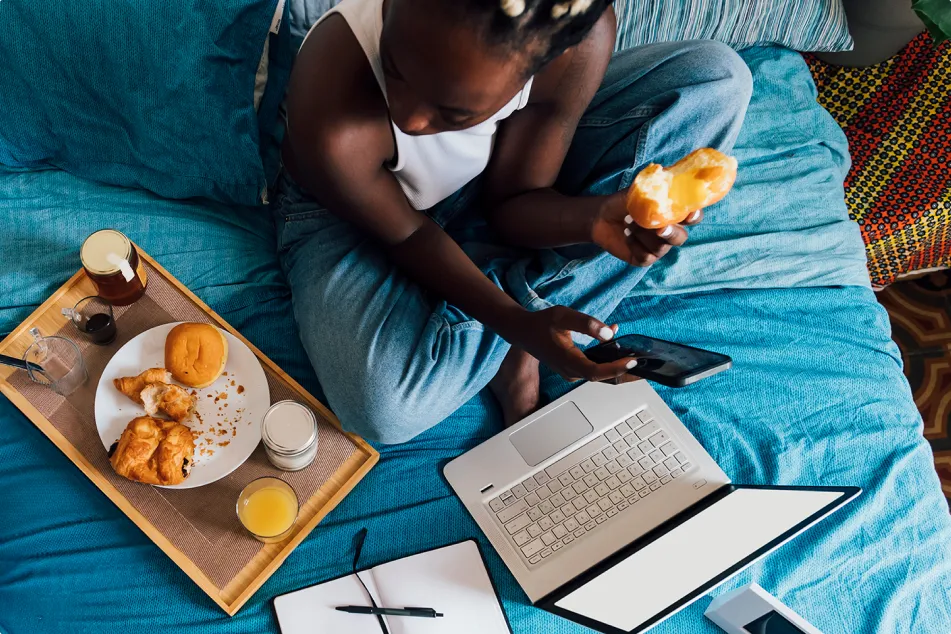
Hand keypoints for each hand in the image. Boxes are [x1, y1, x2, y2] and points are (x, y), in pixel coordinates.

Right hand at [508, 306, 636, 381]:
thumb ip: (587, 324)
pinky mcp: (572, 369)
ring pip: (600, 376)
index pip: (597, 371)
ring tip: (637, 361)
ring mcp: (571, 372)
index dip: (616, 369)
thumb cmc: (541, 323)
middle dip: (625, 374)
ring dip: (618, 369)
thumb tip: (609, 333)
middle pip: (603, 378)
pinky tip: (618, 350)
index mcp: (568, 360)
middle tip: (646, 368)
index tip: (633, 360)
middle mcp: (571, 371)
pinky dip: (608, 364)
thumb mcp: (563, 315)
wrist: (522, 331)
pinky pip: (594, 370)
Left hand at [590, 190, 701, 265]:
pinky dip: (634, 243)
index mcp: (673, 215)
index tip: (689, 215)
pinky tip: (626, 233)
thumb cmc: (624, 202)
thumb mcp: (639, 191)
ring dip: (643, 234)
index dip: (694, 217)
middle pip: (680, 238)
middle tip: (659, 228)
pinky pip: (646, 256)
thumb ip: (655, 187)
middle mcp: (669, 233)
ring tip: (628, 220)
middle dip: (671, 233)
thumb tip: (666, 175)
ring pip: (660, 247)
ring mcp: (658, 248)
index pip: (693, 218)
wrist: (602, 216)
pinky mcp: (644, 258)